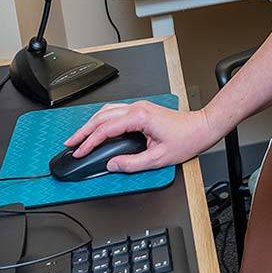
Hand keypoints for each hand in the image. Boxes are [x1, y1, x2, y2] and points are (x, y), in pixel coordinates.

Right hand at [62, 100, 214, 172]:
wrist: (201, 128)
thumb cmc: (186, 140)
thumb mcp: (158, 159)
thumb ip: (132, 164)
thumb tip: (112, 165)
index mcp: (139, 117)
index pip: (106, 129)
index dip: (89, 142)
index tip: (79, 152)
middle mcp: (137, 108)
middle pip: (101, 117)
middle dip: (83, 131)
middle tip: (70, 143)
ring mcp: (139, 107)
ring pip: (107, 111)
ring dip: (91, 124)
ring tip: (79, 137)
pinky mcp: (142, 110)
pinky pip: (115, 112)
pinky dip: (102, 120)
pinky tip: (97, 128)